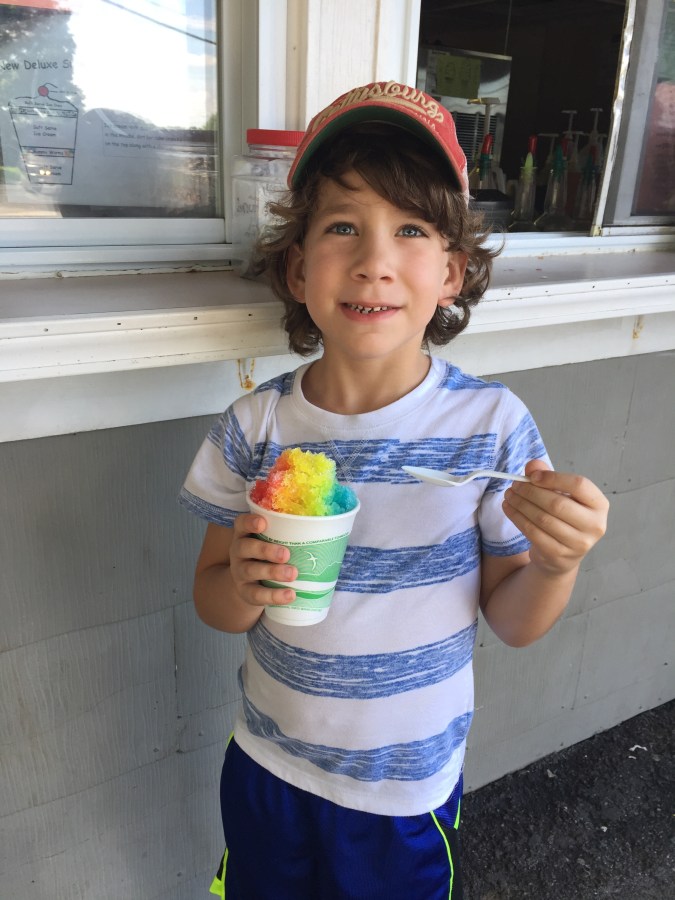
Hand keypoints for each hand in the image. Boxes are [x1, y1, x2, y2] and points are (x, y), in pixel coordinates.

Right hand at [229, 513, 297, 607]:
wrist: (252, 583)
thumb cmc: (269, 555)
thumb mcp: (272, 541)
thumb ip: (288, 534)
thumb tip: (325, 527)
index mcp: (245, 534)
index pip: (241, 523)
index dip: (249, 522)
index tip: (263, 523)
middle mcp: (239, 551)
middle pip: (246, 548)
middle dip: (266, 550)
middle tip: (286, 554)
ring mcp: (239, 572)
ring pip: (251, 570)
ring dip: (272, 572)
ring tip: (292, 574)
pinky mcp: (245, 591)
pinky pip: (257, 594)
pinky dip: (274, 595)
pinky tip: (290, 594)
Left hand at [503, 459, 608, 576]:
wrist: (562, 556)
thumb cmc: (564, 518)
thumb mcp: (561, 495)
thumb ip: (548, 477)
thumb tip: (533, 466)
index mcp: (599, 505)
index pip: (579, 485)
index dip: (554, 478)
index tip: (532, 476)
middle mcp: (594, 525)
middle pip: (558, 503)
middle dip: (531, 492)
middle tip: (514, 485)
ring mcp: (578, 543)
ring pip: (543, 519)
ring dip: (521, 504)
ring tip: (509, 495)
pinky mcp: (559, 555)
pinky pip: (533, 533)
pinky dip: (517, 518)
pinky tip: (509, 509)